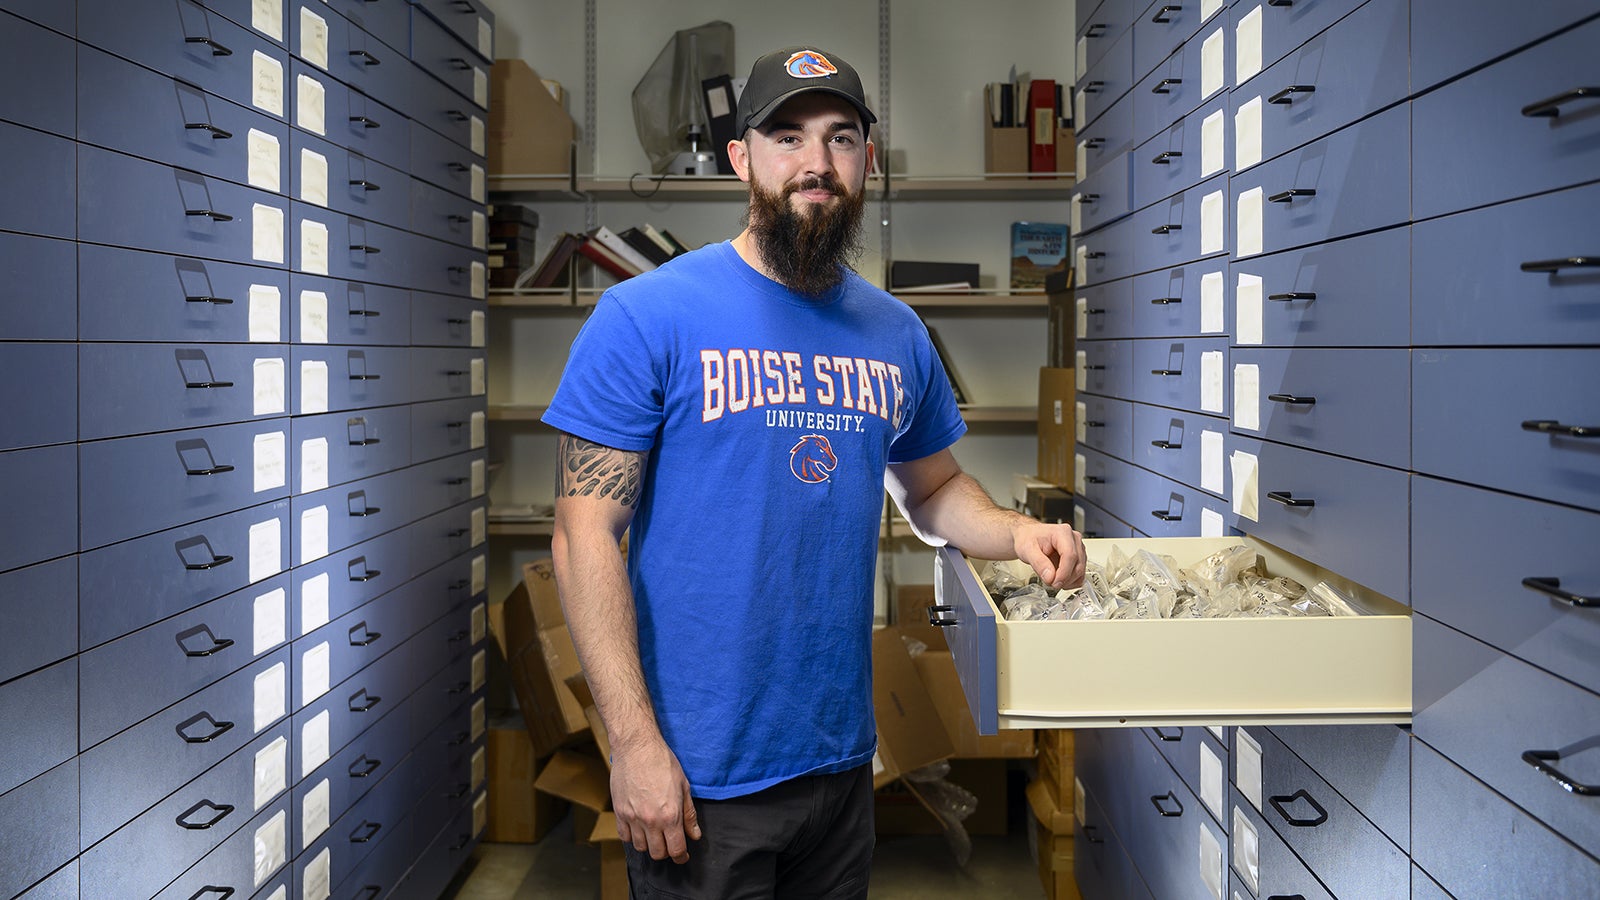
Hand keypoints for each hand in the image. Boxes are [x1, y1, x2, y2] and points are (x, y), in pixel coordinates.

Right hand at [610, 736, 701, 862]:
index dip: (681, 856)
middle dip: (666, 852)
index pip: (676, 850)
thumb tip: (694, 835)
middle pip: (657, 853)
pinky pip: (624, 837)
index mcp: (670, 815)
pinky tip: (639, 828)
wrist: (637, 747)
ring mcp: (632, 817)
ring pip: (640, 847)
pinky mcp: (619, 812)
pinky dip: (632, 837)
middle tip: (669, 843)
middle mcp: (651, 820)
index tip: (682, 856)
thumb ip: (689, 814)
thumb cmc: (662, 762)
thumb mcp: (683, 786)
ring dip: (649, 844)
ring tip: (654, 834)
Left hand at [1013, 521, 1086, 589]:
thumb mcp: (1027, 549)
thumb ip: (1039, 563)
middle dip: (1064, 579)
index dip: (1064, 573)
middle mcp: (1074, 539)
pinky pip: (1081, 575)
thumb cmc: (1028, 538)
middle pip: (1078, 565)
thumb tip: (1050, 577)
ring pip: (1080, 571)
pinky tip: (1059, 580)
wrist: (1028, 536)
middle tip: (1050, 583)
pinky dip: (1071, 582)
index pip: (1070, 555)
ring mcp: (1078, 549)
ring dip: (1068, 582)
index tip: (1054, 582)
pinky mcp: (1079, 558)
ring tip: (1052, 580)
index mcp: (1062, 533)